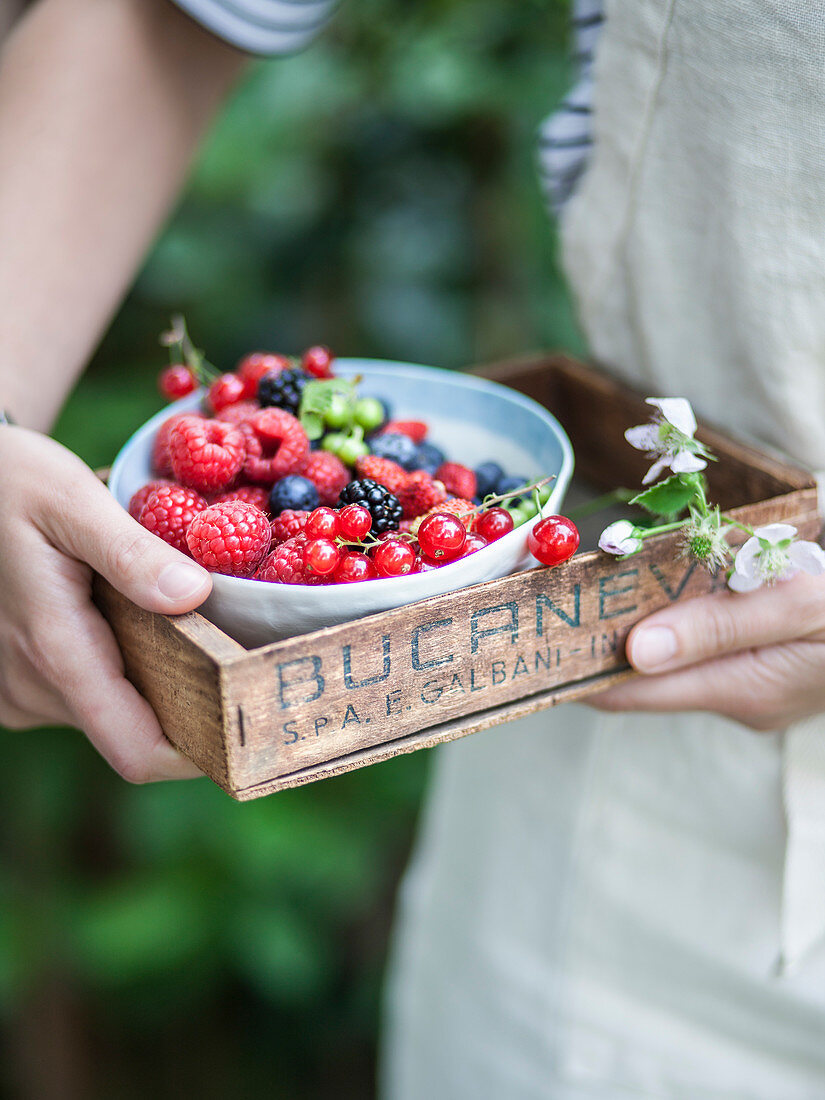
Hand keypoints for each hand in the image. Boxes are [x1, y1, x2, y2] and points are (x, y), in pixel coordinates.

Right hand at [0, 426, 211, 780]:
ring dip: (146, 676)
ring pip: (106, 713)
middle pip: (130, 731)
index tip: (246, 724)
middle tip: (228, 650)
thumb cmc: (13, 482)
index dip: (197, 755)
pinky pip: (79, 694)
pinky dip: (113, 666)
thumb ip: (132, 554)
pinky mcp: (13, 682)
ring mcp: (16, 690)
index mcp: (55, 649)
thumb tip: (196, 595)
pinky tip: (120, 616)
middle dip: (183, 699)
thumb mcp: (72, 501)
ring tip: (165, 616)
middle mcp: (30, 687)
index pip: (137, 750)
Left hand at [590, 572, 824, 730]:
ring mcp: (752, 687)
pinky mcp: (762, 669)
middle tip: (569, 596)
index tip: (545, 637)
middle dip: (608, 636)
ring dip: (644, 622)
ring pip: (673, 657)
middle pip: (646, 672)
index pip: (630, 692)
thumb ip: (717, 625)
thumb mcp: (796, 606)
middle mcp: (739, 698)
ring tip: (611, 586)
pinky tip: (672, 588)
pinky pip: (703, 647)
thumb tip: (637, 649)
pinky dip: (680, 619)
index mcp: (743, 690)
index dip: (583, 664)